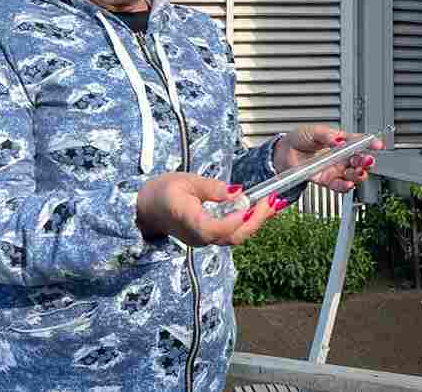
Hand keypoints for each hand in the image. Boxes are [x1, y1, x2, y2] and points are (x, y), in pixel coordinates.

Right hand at [136, 172, 280, 246]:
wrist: (147, 208)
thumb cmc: (163, 192)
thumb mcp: (186, 181)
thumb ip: (212, 188)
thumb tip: (237, 192)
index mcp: (188, 220)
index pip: (214, 229)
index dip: (233, 221)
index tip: (249, 206)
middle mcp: (198, 236)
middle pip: (232, 237)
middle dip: (257, 220)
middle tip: (273, 201)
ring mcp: (205, 240)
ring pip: (235, 237)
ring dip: (257, 221)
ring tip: (273, 203)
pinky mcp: (210, 237)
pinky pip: (233, 234)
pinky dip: (249, 222)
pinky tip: (261, 209)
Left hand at [273, 125, 382, 192]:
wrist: (285, 152)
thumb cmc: (301, 138)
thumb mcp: (315, 131)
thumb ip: (327, 136)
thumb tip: (338, 140)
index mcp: (341, 141)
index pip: (359, 142)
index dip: (370, 143)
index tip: (378, 144)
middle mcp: (341, 156)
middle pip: (360, 160)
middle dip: (366, 161)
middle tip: (366, 159)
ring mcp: (335, 169)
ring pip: (353, 175)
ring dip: (359, 174)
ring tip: (359, 171)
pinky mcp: (327, 180)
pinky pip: (340, 186)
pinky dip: (345, 186)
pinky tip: (348, 184)